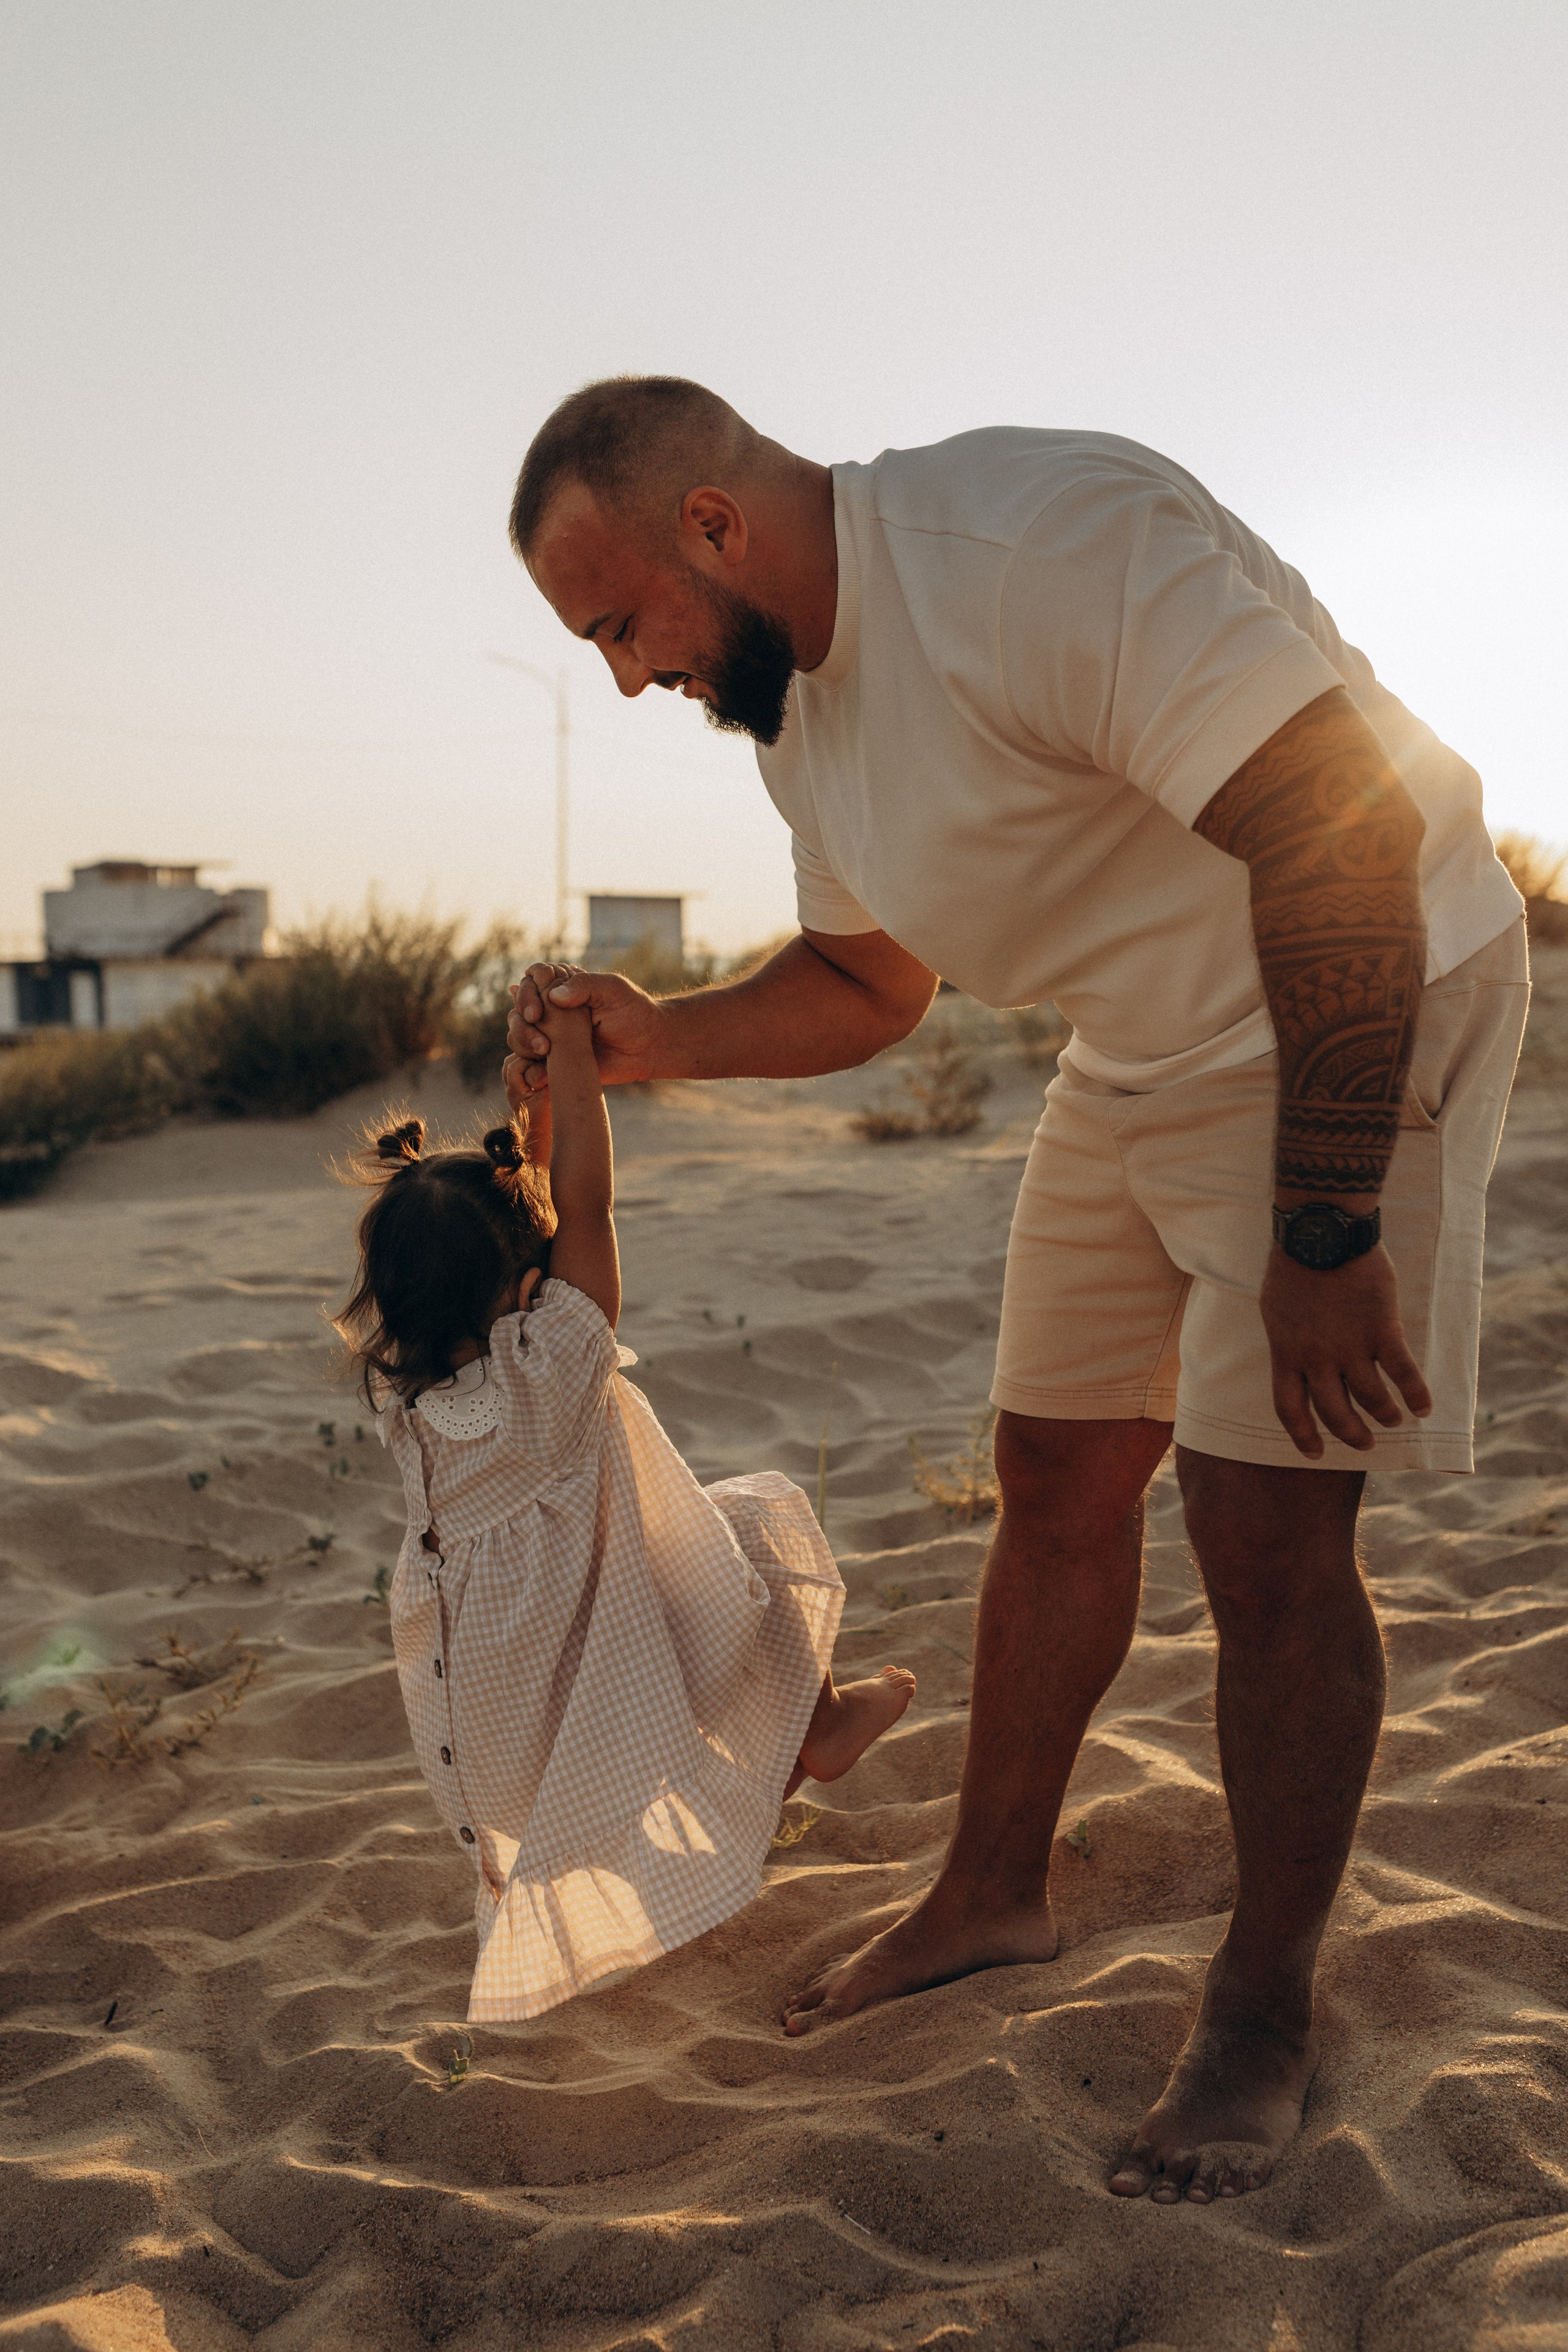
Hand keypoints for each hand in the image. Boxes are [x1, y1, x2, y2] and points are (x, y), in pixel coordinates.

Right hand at [505, 963, 665, 1090]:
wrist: (649, 1048)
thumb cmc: (634, 1012)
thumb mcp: (613, 990)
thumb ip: (585, 986)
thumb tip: (553, 996)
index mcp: (563, 988)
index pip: (530, 983)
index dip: (526, 994)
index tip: (537, 1011)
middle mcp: (552, 1011)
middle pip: (518, 1011)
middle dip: (522, 1023)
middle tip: (540, 1036)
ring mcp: (551, 1036)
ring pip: (518, 1036)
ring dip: (523, 1042)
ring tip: (545, 1051)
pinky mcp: (555, 1062)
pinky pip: (530, 1065)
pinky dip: (530, 1068)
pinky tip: (541, 1073)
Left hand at [1260, 1242, 1432, 1458]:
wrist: (1322, 1232)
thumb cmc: (1293, 1266)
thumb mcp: (1276, 1310)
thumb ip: (1289, 1341)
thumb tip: (1297, 1362)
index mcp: (1287, 1353)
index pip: (1290, 1409)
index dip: (1302, 1436)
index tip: (1315, 1453)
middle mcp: (1317, 1358)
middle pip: (1334, 1412)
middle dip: (1351, 1433)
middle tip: (1365, 1442)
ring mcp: (1350, 1345)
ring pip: (1371, 1398)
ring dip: (1385, 1414)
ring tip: (1394, 1420)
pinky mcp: (1382, 1329)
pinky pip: (1403, 1372)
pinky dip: (1416, 1394)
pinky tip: (1424, 1407)